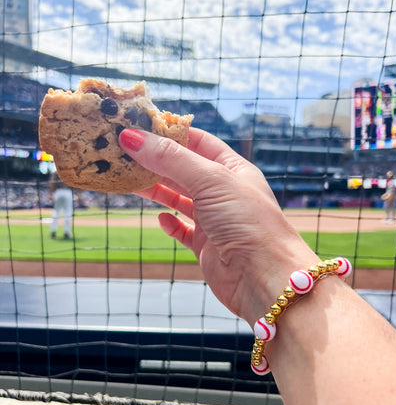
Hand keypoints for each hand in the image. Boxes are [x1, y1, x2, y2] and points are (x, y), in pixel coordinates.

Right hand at [119, 128, 316, 325]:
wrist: (263, 277)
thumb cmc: (248, 222)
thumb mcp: (209, 180)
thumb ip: (170, 159)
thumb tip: (131, 138)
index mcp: (233, 169)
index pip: (199, 141)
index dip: (171, 133)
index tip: (140, 127)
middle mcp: (224, 192)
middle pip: (184, 170)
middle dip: (156, 161)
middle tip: (125, 153)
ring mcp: (215, 220)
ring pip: (180, 199)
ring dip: (157, 190)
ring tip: (130, 181)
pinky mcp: (206, 247)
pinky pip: (183, 231)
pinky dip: (170, 223)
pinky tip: (161, 219)